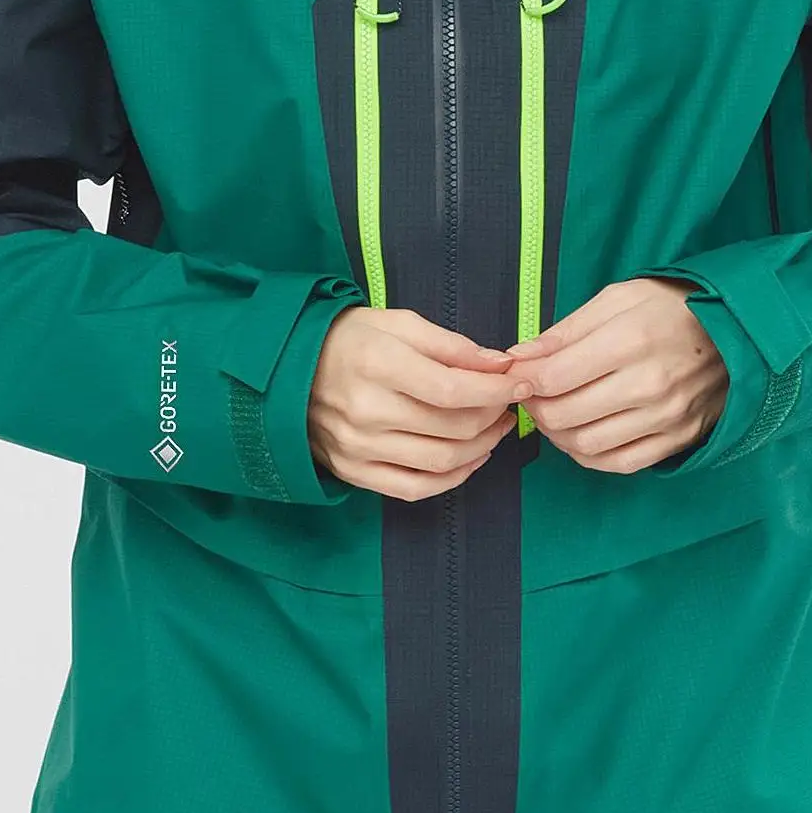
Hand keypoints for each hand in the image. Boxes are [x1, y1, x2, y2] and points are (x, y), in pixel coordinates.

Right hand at [309, 307, 537, 500]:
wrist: (290, 370)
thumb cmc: (349, 340)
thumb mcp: (398, 324)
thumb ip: (451, 345)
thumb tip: (500, 364)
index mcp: (377, 365)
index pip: (452, 390)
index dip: (495, 391)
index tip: (522, 383)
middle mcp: (367, 411)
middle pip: (452, 427)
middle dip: (493, 415)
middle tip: (508, 402)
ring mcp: (359, 448)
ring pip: (441, 462)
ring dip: (482, 447)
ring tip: (496, 427)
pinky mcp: (355, 472)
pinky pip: (416, 488)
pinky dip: (453, 478)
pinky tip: (471, 458)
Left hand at [506, 277, 728, 472]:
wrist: (737, 330)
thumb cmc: (671, 307)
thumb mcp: (617, 299)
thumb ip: (566, 330)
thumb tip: (519, 357)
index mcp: (629, 341)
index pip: (554, 377)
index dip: (523, 379)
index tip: (517, 372)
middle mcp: (648, 385)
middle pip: (564, 415)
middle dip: (534, 407)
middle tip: (532, 393)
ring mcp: (665, 418)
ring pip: (586, 445)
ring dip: (556, 434)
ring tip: (555, 412)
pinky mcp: (677, 439)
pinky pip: (619, 464)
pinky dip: (589, 455)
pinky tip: (582, 434)